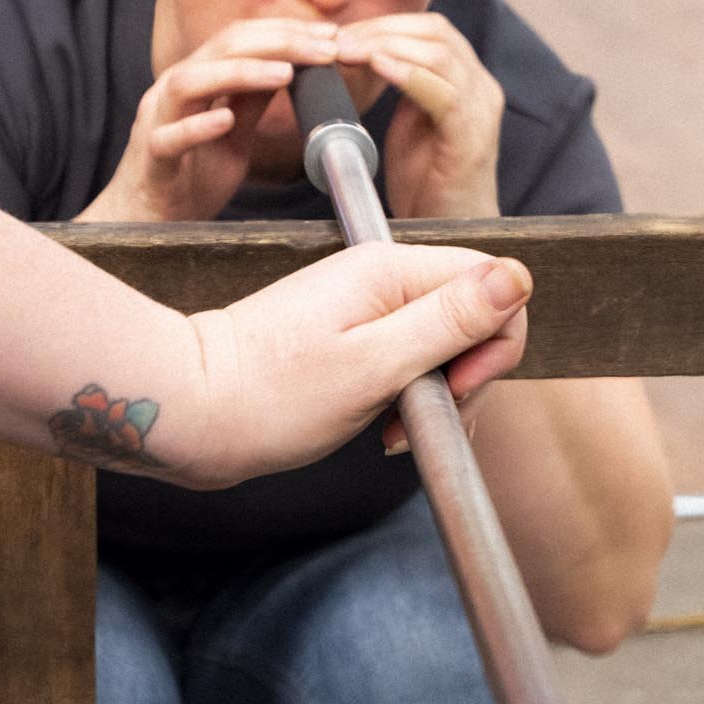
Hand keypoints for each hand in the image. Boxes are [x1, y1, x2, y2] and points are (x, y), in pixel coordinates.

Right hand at [80, 20, 343, 223]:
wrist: (144, 223)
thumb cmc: (188, 178)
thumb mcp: (234, 136)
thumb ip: (252, 102)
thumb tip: (290, 69)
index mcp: (196, 80)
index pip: (241, 39)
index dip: (287, 32)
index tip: (332, 37)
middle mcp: (173, 92)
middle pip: (221, 48)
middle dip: (278, 43)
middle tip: (326, 48)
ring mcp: (157, 123)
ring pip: (189, 83)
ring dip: (240, 73)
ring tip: (286, 73)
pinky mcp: (151, 160)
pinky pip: (168, 139)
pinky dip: (197, 127)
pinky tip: (226, 120)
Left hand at [181, 242, 529, 488]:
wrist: (187, 411)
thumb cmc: (268, 396)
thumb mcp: (373, 363)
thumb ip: (448, 321)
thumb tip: (516, 278)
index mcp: (391, 271)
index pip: (495, 283)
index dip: (493, 343)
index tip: (453, 390)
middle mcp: (381, 279)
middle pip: (474, 315)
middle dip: (467, 377)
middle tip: (422, 418)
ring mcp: (363, 309)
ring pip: (444, 345)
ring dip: (437, 396)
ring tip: (394, 432)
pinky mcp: (347, 340)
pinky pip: (408, 361)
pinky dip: (407, 400)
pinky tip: (382, 428)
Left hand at [335, 14, 503, 223]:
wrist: (454, 235)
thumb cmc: (428, 183)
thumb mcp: (412, 121)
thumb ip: (401, 85)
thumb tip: (358, 52)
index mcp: (468, 80)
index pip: (431, 29)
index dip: (385, 24)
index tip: (342, 34)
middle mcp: (481, 88)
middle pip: (435, 33)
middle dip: (381, 30)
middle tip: (337, 40)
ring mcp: (480, 112)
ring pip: (439, 54)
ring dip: (387, 46)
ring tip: (347, 51)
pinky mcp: (471, 139)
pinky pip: (444, 94)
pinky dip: (409, 74)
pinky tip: (379, 68)